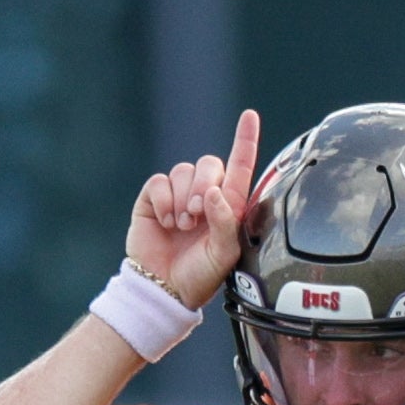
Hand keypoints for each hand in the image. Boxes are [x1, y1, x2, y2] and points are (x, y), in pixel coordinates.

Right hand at [127, 108, 259, 310]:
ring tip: (181, 225)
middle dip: (204, 185)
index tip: (249, 116)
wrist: (163, 288)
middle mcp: (205, 196)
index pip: (240, 167)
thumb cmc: (200, 275)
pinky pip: (160, 181)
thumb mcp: (224, 255)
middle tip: (196, 216)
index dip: (245, 141)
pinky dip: (163, 200)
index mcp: (228, 207)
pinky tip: (164, 222)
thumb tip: (214, 192)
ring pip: (184, 170)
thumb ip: (226, 223)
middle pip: (210, 163)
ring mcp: (178, 195)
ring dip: (183, 198)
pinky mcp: (154, 198)